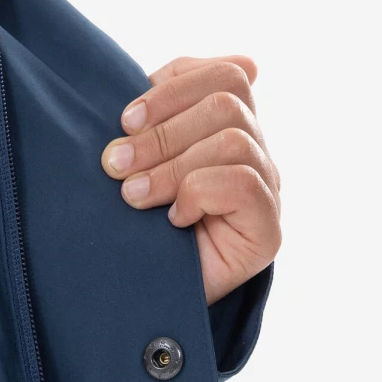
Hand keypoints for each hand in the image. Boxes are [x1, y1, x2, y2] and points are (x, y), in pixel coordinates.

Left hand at [100, 56, 279, 304]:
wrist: (143, 306)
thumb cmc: (134, 234)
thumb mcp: (135, 170)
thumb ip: (147, 126)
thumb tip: (146, 77)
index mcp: (228, 128)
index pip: (225, 74)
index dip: (174, 87)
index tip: (125, 118)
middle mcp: (255, 153)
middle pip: (227, 100)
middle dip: (160, 131)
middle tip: (114, 165)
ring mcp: (267, 190)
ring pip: (232, 140)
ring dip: (171, 166)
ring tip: (132, 197)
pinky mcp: (267, 230)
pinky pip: (243, 182)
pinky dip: (198, 193)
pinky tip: (173, 220)